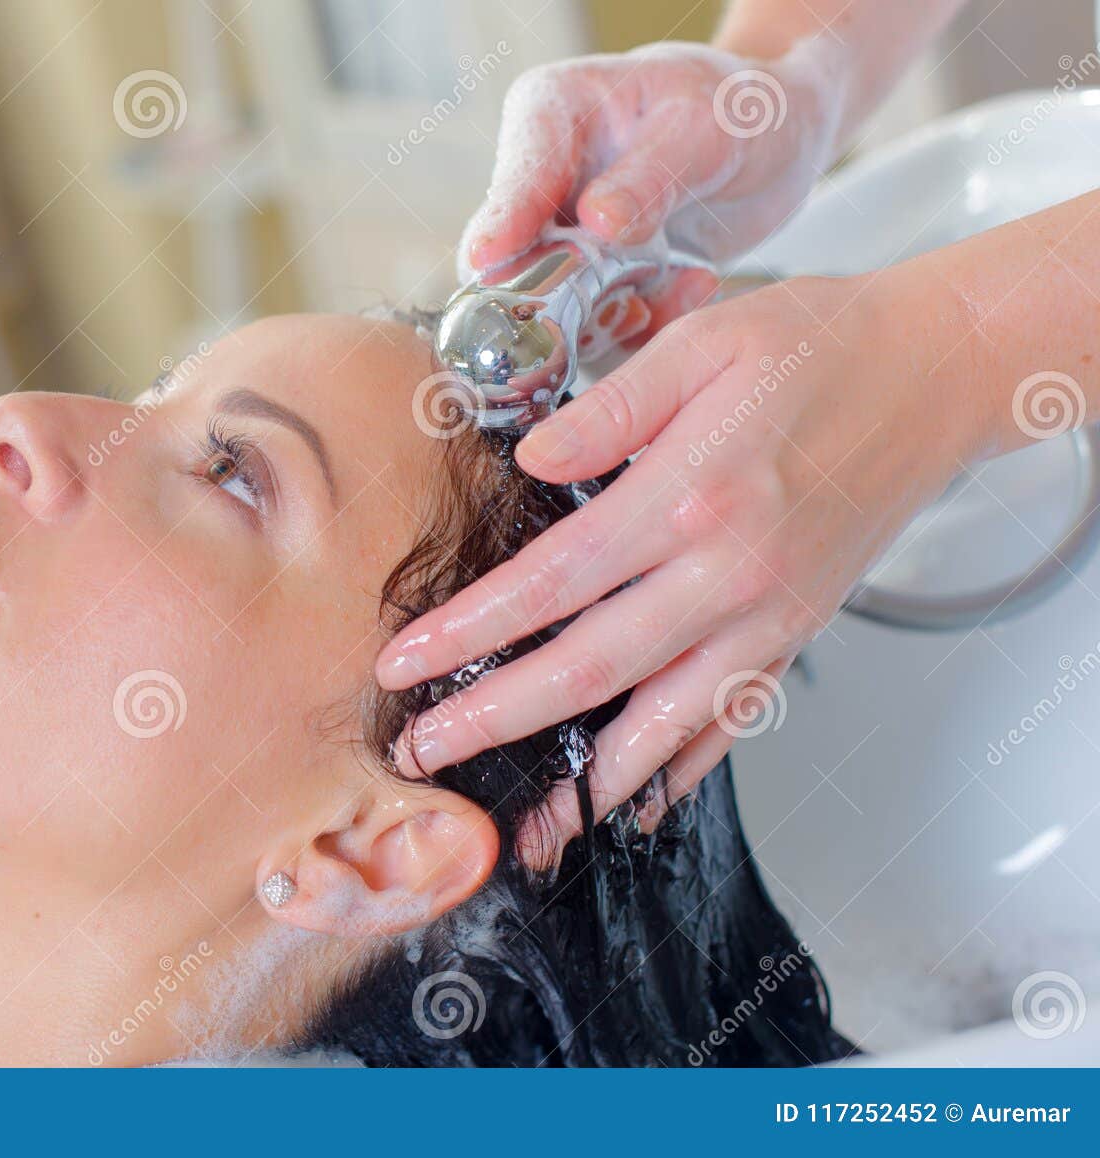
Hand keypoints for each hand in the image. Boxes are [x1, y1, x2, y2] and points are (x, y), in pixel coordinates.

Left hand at [377, 271, 979, 862]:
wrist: (934, 373)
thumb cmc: (816, 347)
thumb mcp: (702, 342)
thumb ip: (611, 408)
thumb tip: (528, 460)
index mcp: (691, 497)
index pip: (552, 582)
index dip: (470, 631)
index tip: (404, 663)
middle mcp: (730, 574)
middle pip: (591, 670)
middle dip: (496, 720)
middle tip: (422, 754)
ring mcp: (768, 616)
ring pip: (663, 723)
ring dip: (586, 781)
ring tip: (524, 825)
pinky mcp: (794, 634)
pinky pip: (729, 721)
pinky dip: (679, 770)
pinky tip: (634, 804)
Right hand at [460, 41, 842, 329]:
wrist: (775, 139)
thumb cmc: (734, 108)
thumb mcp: (704, 128)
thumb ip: (649, 177)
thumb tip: (596, 223)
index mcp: (548, 114)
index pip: (514, 178)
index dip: (500, 222)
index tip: (489, 257)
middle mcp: (542, 183)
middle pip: (512, 257)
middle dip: (560, 292)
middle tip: (621, 297)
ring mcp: (562, 239)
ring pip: (550, 306)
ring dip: (612, 313)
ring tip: (678, 281)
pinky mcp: (592, 283)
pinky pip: (600, 327)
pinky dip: (646, 322)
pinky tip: (692, 283)